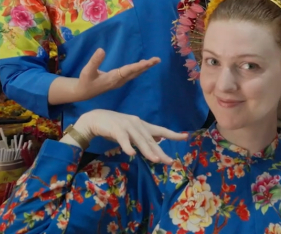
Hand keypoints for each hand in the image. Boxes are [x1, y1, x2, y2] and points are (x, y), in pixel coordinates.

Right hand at [69, 110, 187, 163]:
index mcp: (142, 125)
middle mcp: (137, 124)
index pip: (160, 130)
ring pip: (139, 141)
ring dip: (147, 151)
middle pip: (151, 140)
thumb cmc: (114, 127)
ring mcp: (127, 126)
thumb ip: (142, 138)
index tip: (185, 137)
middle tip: (170, 162)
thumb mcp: (131, 132)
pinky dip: (127, 146)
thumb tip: (156, 145)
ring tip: (155, 160)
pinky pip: (123, 139)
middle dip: (160, 151)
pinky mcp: (116, 130)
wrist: (95, 119)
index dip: (173, 134)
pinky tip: (131, 153)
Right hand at [75, 49, 159, 100]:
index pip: (128, 71)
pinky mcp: (119, 80)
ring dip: (145, 67)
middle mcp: (119, 80)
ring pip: (135, 73)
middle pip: (135, 72)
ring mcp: (120, 81)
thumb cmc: (85, 81)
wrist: (84, 92)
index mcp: (113, 78)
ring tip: (154, 61)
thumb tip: (101, 50)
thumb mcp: (87, 71)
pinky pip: (132, 73)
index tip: (147, 62)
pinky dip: (139, 68)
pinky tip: (143, 64)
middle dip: (146, 66)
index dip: (138, 66)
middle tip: (157, 60)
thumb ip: (94, 61)